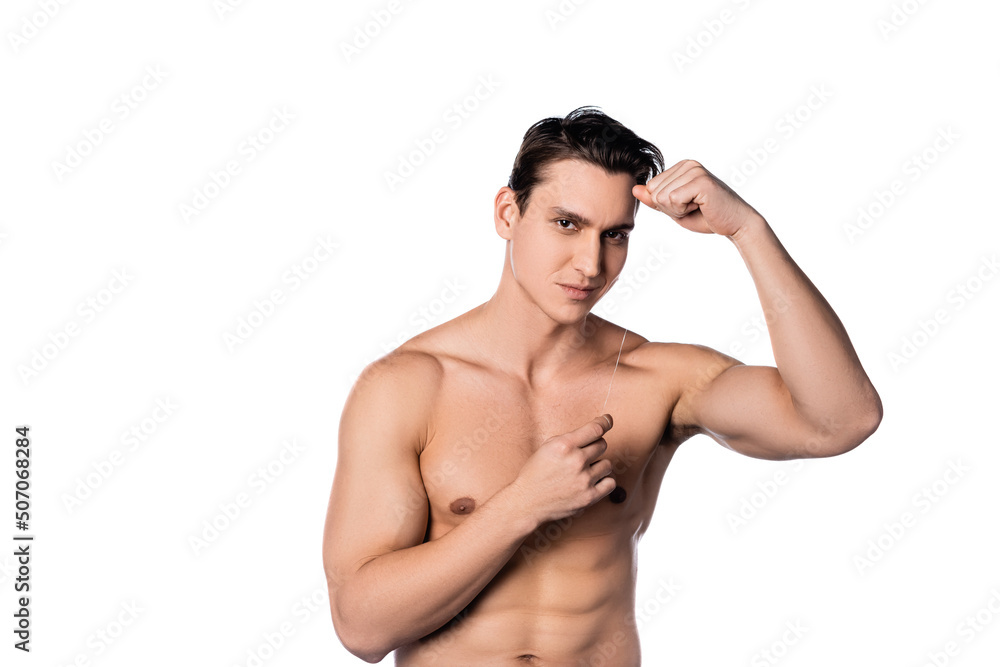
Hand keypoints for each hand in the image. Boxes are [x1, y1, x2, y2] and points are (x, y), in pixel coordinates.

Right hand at [509, 414, 616, 526]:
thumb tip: (594, 431)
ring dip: (598, 465)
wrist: (527, 502)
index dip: (605, 422)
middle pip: (602, 445)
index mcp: (564, 445)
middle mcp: (576, 461)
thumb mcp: (547, 447)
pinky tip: (593, 481)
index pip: (595, 429)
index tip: (608, 420)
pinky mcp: (589, 497)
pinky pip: (610, 483)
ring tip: (584, 471)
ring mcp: (584, 480)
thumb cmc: (536, 473)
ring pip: (607, 464)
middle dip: (595, 446)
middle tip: (584, 454)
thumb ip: (570, 438)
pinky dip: (603, 481)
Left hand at [632, 159, 764, 237]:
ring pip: (662, 197)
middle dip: (670, 208)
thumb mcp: (674, 209)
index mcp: (681, 167)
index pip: (651, 188)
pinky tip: (701, 207)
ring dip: (678, 210)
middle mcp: (688, 164)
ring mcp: (695, 170)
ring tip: (698, 206)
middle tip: (693, 207)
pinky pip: (672, 200)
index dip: (665, 205)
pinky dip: (683, 211)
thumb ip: (654, 200)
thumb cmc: (706, 217)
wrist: (735, 224)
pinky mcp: (700, 181)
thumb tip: (634, 189)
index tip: (687, 205)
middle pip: (654, 192)